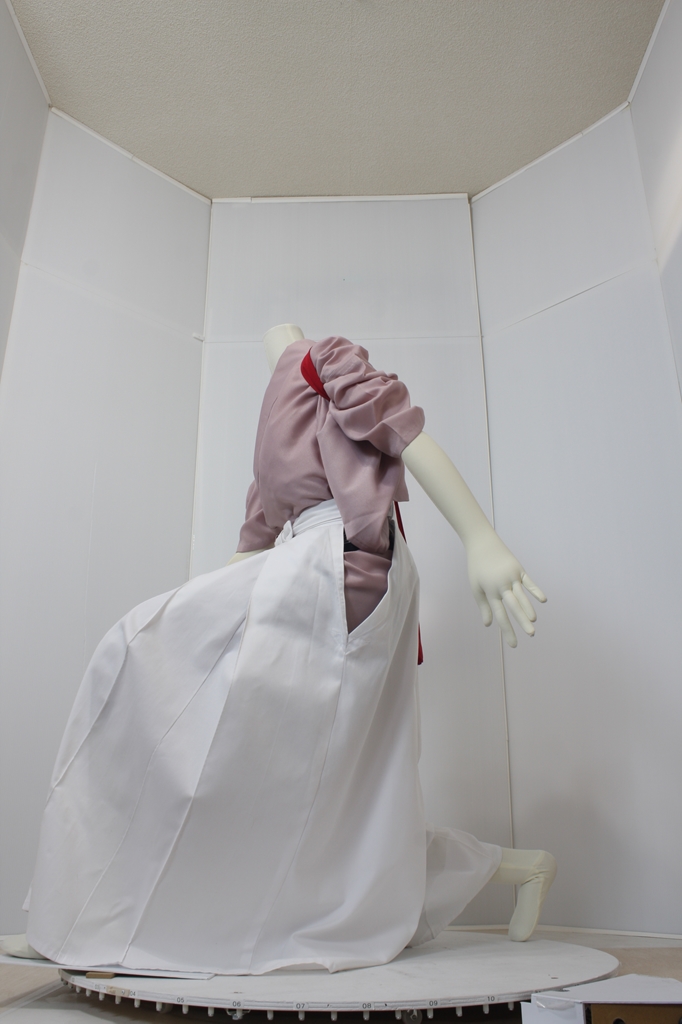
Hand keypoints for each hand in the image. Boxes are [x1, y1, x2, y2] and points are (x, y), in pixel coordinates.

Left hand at [466, 531, 546, 646]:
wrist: (482, 543)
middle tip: (531, 634)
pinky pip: (529, 582)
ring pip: (522, 595)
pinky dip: (535, 590)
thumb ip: (484, 606)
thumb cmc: (477, 567)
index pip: (501, 615)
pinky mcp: (519, 569)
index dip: (508, 631)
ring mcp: (512, 576)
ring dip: (529, 608)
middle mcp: (502, 585)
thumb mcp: (476, 587)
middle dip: (522, 621)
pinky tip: (543, 600)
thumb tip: (488, 625)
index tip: (514, 645)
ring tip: (534, 622)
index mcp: (491, 592)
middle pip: (514, 607)